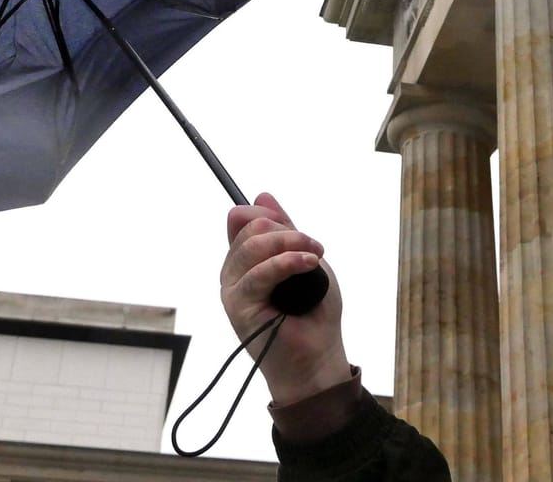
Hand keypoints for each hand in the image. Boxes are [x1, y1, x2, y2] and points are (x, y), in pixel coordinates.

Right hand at [220, 193, 349, 404]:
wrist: (318, 357)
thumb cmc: (314, 313)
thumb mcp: (305, 260)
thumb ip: (284, 230)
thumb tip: (262, 195)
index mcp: (247, 261)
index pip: (244, 219)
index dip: (270, 215)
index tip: (299, 231)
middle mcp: (234, 273)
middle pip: (250, 227)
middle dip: (287, 230)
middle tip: (315, 247)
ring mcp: (234, 290)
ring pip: (252, 244)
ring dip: (290, 243)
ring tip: (314, 257)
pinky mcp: (238, 308)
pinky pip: (259, 273)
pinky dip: (287, 263)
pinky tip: (308, 264)